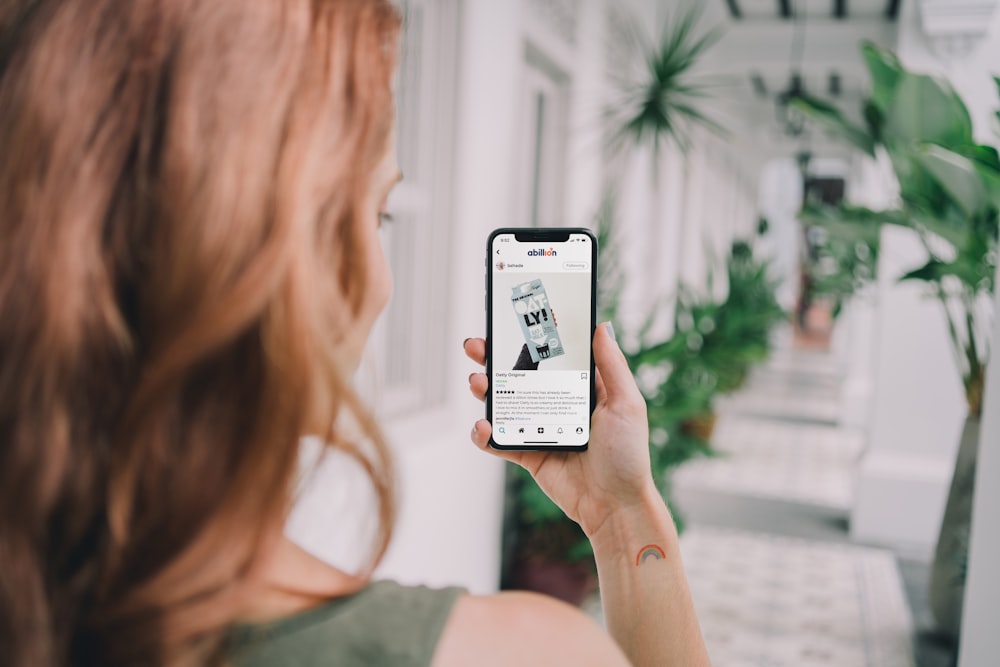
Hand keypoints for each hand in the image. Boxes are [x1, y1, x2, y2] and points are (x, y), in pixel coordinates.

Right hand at [464, 323, 657, 537]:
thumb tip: (601, 326)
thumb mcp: (626, 404)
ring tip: (478, 382)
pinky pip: (500, 440)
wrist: (615, 506)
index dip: (531, 338)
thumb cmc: (628, 456)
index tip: (512, 321)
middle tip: (476, 346)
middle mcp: (558, 404)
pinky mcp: (528, 454)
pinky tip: (483, 426)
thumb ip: (612, 366)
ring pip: (504, 403)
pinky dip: (485, 433)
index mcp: (582, 388)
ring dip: (486, 390)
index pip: (552, 355)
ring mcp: (540, 428)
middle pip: (520, 375)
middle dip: (494, 358)